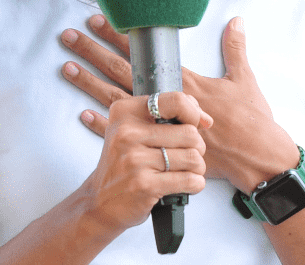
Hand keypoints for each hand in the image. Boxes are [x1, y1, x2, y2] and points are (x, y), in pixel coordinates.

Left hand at [62, 16, 299, 192]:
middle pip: (122, 71)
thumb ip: (236, 49)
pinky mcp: (160, 144)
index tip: (100, 20)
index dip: (121, 36)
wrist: (255, 158)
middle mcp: (166, 100)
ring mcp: (160, 124)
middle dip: (95, 51)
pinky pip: (124, 133)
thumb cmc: (252, 121)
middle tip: (70, 36)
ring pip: (116, 99)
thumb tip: (236, 22)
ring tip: (67, 67)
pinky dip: (103, 124)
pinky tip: (84, 115)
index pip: (146, 53)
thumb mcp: (245, 79)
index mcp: (185, 82)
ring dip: (90, 82)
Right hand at [72, 87, 210, 233]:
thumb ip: (168, 116)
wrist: (99, 203)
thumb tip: (205, 119)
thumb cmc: (125, 165)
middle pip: (190, 133)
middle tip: (188, 157)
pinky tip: (187, 185)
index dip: (194, 113)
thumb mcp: (134, 132)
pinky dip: (196, 184)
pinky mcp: (143, 185)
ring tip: (187, 172)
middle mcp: (127, 133)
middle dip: (198, 148)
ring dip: (198, 168)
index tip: (199, 124)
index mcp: (125, 112)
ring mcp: (134, 160)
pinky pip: (189, 180)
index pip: (175, 101)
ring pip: (193, 157)